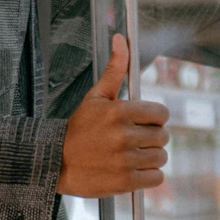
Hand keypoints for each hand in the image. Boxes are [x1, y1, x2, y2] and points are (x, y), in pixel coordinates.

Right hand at [59, 35, 168, 196]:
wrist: (56, 163)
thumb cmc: (79, 128)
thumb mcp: (96, 97)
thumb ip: (114, 69)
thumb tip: (120, 38)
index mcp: (119, 112)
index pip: (162, 113)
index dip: (154, 118)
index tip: (141, 122)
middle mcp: (124, 135)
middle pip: (163, 136)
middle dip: (151, 138)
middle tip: (133, 140)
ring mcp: (125, 160)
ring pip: (161, 157)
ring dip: (150, 158)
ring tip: (131, 156)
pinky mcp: (125, 181)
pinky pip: (156, 178)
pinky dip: (148, 176)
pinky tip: (132, 170)